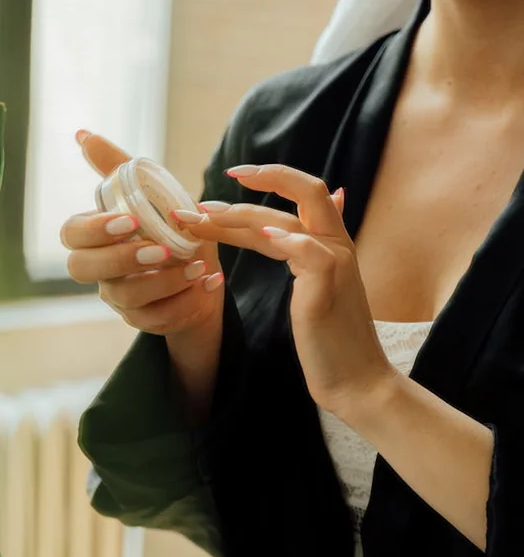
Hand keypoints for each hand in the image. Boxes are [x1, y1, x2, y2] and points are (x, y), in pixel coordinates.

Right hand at [60, 131, 223, 336]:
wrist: (201, 274)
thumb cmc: (169, 228)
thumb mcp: (152, 194)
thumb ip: (118, 167)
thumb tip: (82, 133)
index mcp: (95, 236)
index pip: (71, 234)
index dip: (95, 229)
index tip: (129, 220)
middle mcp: (99, 269)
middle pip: (82, 269)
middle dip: (121, 258)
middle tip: (160, 249)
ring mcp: (118, 298)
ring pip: (124, 296)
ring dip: (163, 280)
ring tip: (196, 264)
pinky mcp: (143, 320)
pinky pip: (156, 317)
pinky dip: (185, 299)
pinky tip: (207, 281)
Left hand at [178, 164, 398, 416]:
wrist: (357, 380)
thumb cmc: (331, 340)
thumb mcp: (316, 288)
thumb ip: (303, 254)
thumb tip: (286, 227)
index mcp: (332, 244)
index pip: (304, 194)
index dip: (269, 179)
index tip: (231, 177)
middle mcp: (338, 246)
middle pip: (302, 193)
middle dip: (248, 191)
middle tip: (199, 203)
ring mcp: (336, 264)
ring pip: (291, 219)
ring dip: (241, 216)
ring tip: (202, 218)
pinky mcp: (328, 287)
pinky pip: (307, 250)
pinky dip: (285, 238)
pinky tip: (261, 234)